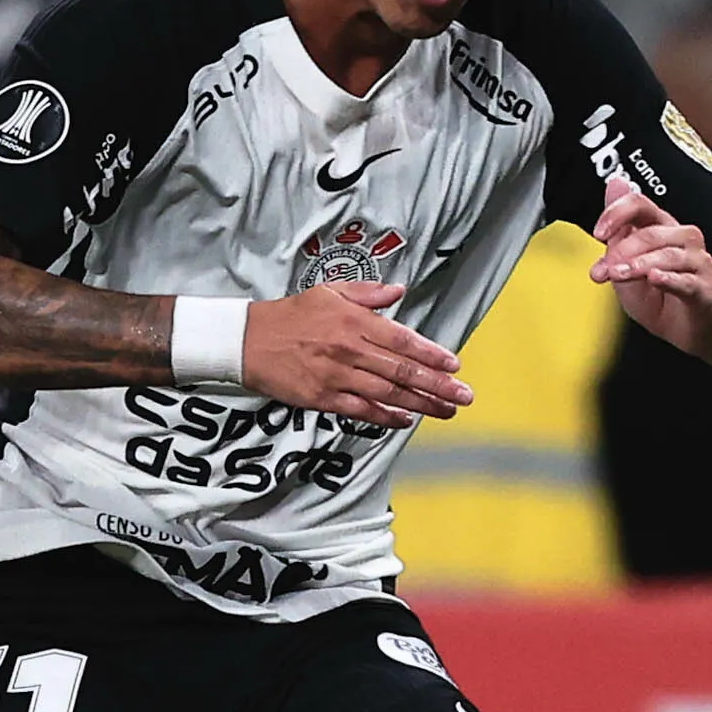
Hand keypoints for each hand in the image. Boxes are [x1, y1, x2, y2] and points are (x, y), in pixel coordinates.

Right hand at [236, 282, 471, 423]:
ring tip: (446, 411)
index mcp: (354, 321)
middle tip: (464, 396)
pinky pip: (361, 410)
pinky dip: (385, 417)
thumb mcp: (329, 292)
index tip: (455, 365)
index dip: (433, 354)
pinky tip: (405, 420)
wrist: (247, 340)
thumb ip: (367, 294)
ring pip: (387, 393)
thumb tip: (398, 291)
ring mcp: (336, 376)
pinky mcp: (322, 398)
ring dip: (421, 404)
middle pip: (402, 370)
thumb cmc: (291, 315)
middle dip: (438, 385)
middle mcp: (349, 349)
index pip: (403, 340)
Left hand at [592, 177, 711, 350]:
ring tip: (618, 275)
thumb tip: (614, 183)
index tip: (598, 233)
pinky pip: (686, 280)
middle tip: (604, 270)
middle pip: (650, 233)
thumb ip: (618, 232)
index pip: (640, 205)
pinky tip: (654, 278)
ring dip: (638, 264)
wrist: (686, 330)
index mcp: (661, 228)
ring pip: (667, 255)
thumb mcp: (626, 265)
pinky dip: (669, 278)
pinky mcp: (704, 289)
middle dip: (621, 251)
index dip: (616, 213)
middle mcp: (683, 238)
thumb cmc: (657, 297)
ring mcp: (697, 262)